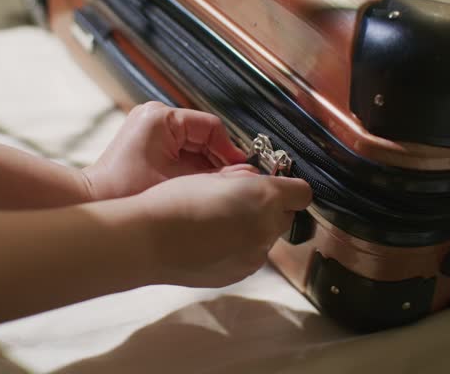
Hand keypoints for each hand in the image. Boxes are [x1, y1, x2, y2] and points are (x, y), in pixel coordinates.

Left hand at [83, 102, 245, 200]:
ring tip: (218, 187)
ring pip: (196, 145)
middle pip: (205, 135)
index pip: (211, 127)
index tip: (242, 170)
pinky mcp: (150, 141)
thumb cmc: (123, 191)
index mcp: (162, 118)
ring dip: (208, 166)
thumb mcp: (177, 183)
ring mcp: (152, 127)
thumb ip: (214, 177)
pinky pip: (183, 151)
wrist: (94, 201)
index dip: (230, 151)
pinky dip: (194, 168)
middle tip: (234, 182)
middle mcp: (156, 116)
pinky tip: (201, 185)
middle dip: (220, 160)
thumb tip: (246, 173)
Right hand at [134, 166, 311, 287]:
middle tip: (236, 203)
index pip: (301, 193)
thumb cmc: (174, 201)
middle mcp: (266, 228)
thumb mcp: (212, 177)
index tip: (273, 186)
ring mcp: (254, 255)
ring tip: (216, 224)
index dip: (288, 188)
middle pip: (285, 217)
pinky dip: (238, 249)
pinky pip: (250, 256)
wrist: (148, 240)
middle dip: (268, 210)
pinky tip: (211, 242)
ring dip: (252, 230)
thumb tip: (257, 183)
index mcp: (263, 197)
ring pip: (266, 238)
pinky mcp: (240, 273)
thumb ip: (245, 180)